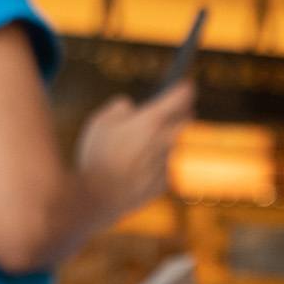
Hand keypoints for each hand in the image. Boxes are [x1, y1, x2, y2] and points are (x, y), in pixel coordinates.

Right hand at [75, 79, 192, 218]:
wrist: (96, 199)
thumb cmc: (95, 156)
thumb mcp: (100, 122)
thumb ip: (119, 108)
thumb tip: (130, 107)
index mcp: (152, 121)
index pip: (180, 98)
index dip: (185, 88)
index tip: (188, 84)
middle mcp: (165, 142)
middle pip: (185, 121)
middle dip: (184, 111)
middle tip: (179, 107)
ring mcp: (166, 165)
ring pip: (172, 146)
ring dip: (165, 140)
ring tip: (146, 140)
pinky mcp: (162, 184)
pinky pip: (163, 168)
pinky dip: (154, 165)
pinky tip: (137, 168)